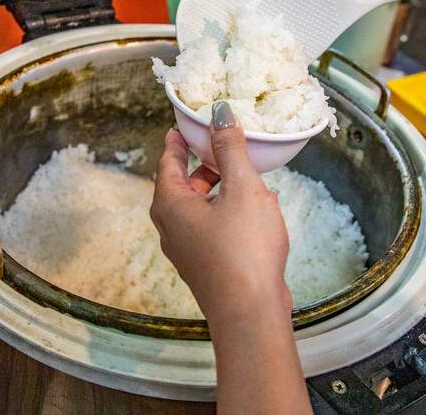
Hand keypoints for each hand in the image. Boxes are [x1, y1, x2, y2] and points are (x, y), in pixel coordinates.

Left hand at [150, 101, 311, 414]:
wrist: (250, 312)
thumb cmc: (243, 249)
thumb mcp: (242, 188)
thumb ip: (230, 148)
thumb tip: (219, 113)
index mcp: (171, 205)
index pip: (168, 162)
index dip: (177, 142)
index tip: (181, 128)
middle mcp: (172, 228)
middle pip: (182, 186)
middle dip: (203, 166)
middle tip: (218, 149)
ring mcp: (188, 251)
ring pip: (199, 210)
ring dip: (220, 191)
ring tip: (245, 179)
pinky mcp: (207, 267)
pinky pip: (212, 230)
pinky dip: (228, 214)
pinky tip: (257, 212)